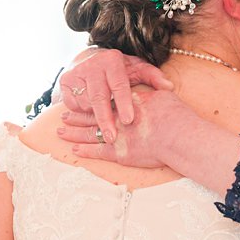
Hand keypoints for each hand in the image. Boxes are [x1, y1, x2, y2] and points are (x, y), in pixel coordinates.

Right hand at [58, 50, 172, 143]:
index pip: (118, 85)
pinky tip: (92, 113)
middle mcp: (92, 65)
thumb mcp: (137, 69)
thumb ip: (153, 76)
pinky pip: (74, 105)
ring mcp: (76, 74)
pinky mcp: (64, 83)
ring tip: (106, 124)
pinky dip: (83, 112)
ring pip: (86, 103)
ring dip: (96, 117)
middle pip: (98, 97)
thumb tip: (169, 87)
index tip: (128, 120)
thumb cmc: (120, 70)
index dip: (123, 104)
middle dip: (105, 120)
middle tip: (112, 138)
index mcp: (112, 60)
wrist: (91, 60)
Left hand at [58, 90, 190, 168]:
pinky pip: (97, 152)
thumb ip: (155, 90)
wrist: (177, 136)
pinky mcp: (118, 153)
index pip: (104, 100)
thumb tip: (158, 86)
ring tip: (61, 132)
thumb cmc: (174, 115)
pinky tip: (75, 149)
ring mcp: (116, 136)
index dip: (91, 101)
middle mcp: (116, 117)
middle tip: (64, 117)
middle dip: (76, 117)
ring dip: (74, 133)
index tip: (82, 100)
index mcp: (125, 102)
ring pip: (89, 134)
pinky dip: (85, 150)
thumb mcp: (163, 95)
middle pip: (91, 116)